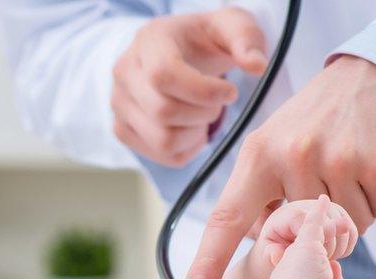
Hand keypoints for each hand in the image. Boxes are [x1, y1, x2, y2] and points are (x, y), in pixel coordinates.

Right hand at [111, 7, 267, 166]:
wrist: (176, 51)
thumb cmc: (204, 39)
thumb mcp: (231, 26)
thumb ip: (248, 39)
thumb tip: (257, 66)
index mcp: (149, 41)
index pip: (163, 75)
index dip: (202, 91)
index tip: (230, 92)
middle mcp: (124, 72)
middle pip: (163, 111)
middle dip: (204, 114)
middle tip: (219, 103)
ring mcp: (119, 104)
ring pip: (162, 140)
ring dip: (196, 135)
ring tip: (205, 116)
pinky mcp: (122, 129)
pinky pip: (160, 155)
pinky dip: (187, 149)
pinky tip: (194, 129)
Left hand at [183, 54, 375, 278]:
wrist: (375, 76)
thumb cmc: (315, 120)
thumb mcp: (272, 145)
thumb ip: (260, 195)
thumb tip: (268, 248)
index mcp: (257, 156)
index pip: (227, 217)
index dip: (208, 259)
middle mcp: (293, 156)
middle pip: (300, 234)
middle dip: (313, 224)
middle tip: (323, 182)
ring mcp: (337, 159)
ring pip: (344, 228)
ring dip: (350, 211)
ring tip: (348, 169)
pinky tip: (372, 166)